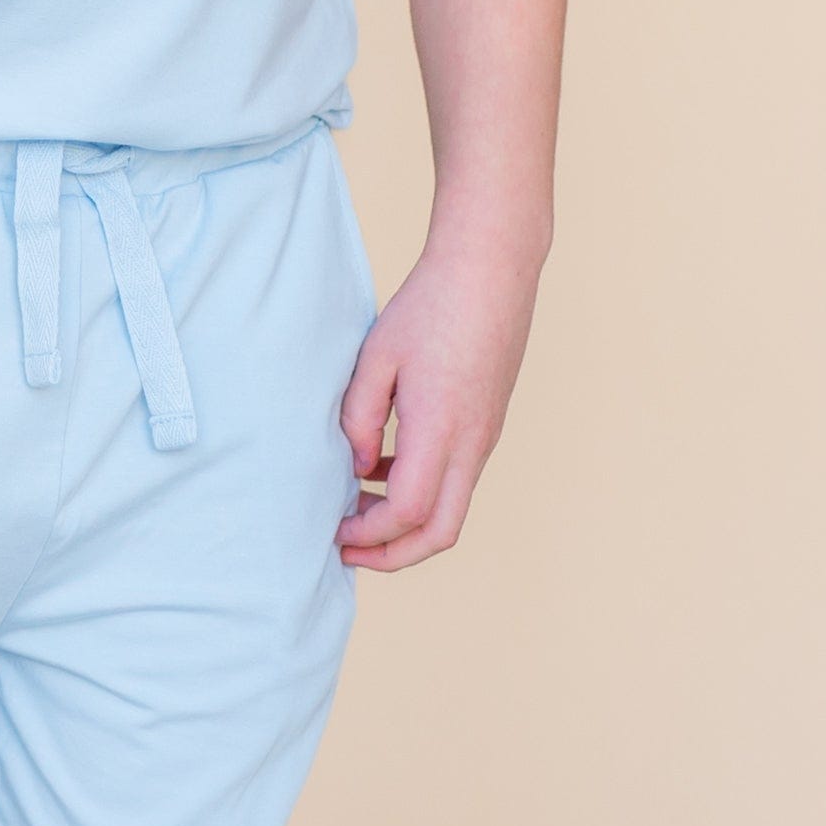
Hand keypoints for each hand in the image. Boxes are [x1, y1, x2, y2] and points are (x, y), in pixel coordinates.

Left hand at [336, 235, 540, 569]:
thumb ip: (358, 417)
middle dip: (393, 555)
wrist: (491, 270)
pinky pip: (458, 478)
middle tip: (349, 549)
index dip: (368, 534)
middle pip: (440, 533)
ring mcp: (486, 436)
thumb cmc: (431, 305)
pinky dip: (423, 491)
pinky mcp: (489, 423)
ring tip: (357, 506)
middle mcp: (471, 442)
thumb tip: (356, 467)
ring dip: (407, 522)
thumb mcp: (378, 356)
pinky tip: (383, 464)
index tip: (335, 530)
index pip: (406, 512)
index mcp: (440, 428)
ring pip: (452, 509)